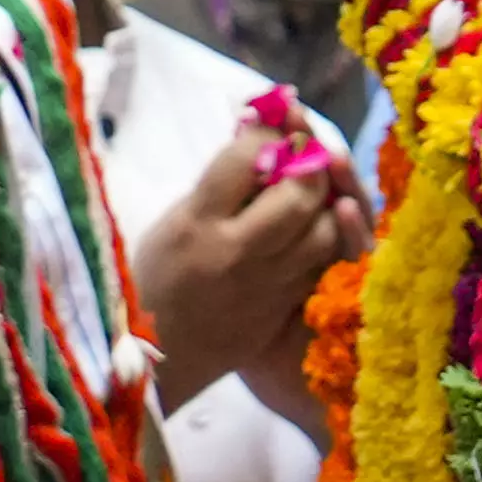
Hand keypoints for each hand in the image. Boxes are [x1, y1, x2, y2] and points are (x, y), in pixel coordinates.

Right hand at [133, 121, 371, 412]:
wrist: (158, 358)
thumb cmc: (155, 279)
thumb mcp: (173, 222)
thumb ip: (217, 184)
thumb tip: (258, 133)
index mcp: (197, 224)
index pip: (245, 160)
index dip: (266, 133)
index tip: (272, 124)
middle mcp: (235, 253)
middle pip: (298, 195)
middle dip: (310, 164)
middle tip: (305, 153)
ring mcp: (266, 285)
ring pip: (322, 232)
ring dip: (325, 204)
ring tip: (312, 192)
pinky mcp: (285, 309)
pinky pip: (321, 266)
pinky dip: (324, 240)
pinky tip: (313, 226)